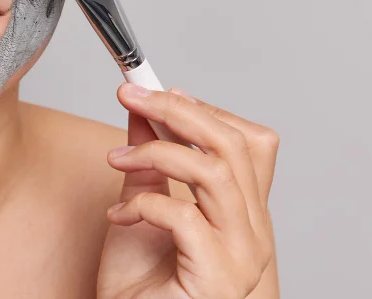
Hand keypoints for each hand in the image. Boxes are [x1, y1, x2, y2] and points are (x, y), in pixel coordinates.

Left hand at [96, 83, 279, 298]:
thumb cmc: (139, 287)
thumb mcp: (140, 207)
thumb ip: (148, 162)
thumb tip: (142, 112)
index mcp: (244, 214)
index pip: (251, 143)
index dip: (206, 109)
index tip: (159, 93)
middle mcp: (254, 233)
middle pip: (234, 145)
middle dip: (178, 111)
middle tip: (131, 96)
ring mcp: (242, 256)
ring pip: (214, 172)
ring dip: (157, 151)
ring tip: (117, 158)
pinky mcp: (218, 276)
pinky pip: (185, 216)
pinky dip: (144, 204)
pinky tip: (119, 216)